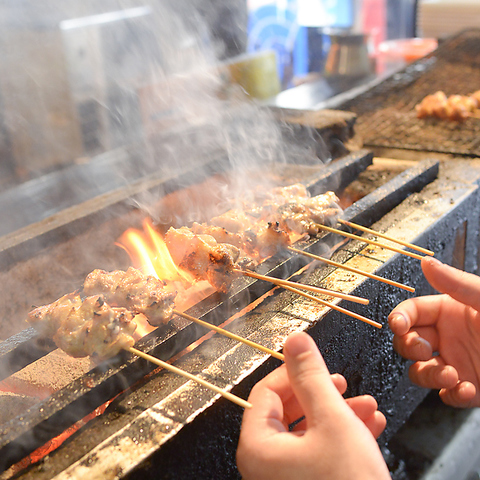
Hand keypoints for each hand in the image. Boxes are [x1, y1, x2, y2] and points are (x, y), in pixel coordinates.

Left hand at [236, 332, 388, 479]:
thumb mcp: (332, 419)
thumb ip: (310, 376)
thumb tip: (294, 340)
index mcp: (258, 446)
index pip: (265, 392)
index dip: (293, 374)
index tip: (318, 367)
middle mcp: (264, 465)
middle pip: (288, 412)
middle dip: (322, 395)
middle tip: (342, 385)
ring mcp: (285, 479)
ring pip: (309, 432)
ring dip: (339, 414)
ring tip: (367, 407)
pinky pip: (319, 453)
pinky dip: (341, 438)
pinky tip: (370, 427)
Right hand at [389, 256, 479, 406]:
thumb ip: (456, 284)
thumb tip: (427, 262)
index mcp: (449, 312)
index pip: (412, 312)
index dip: (399, 318)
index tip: (397, 324)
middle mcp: (448, 337)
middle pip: (408, 342)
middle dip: (409, 347)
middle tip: (424, 350)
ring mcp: (457, 363)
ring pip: (420, 370)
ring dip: (428, 374)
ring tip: (450, 375)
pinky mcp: (470, 388)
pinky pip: (447, 395)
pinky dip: (452, 395)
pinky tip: (467, 389)